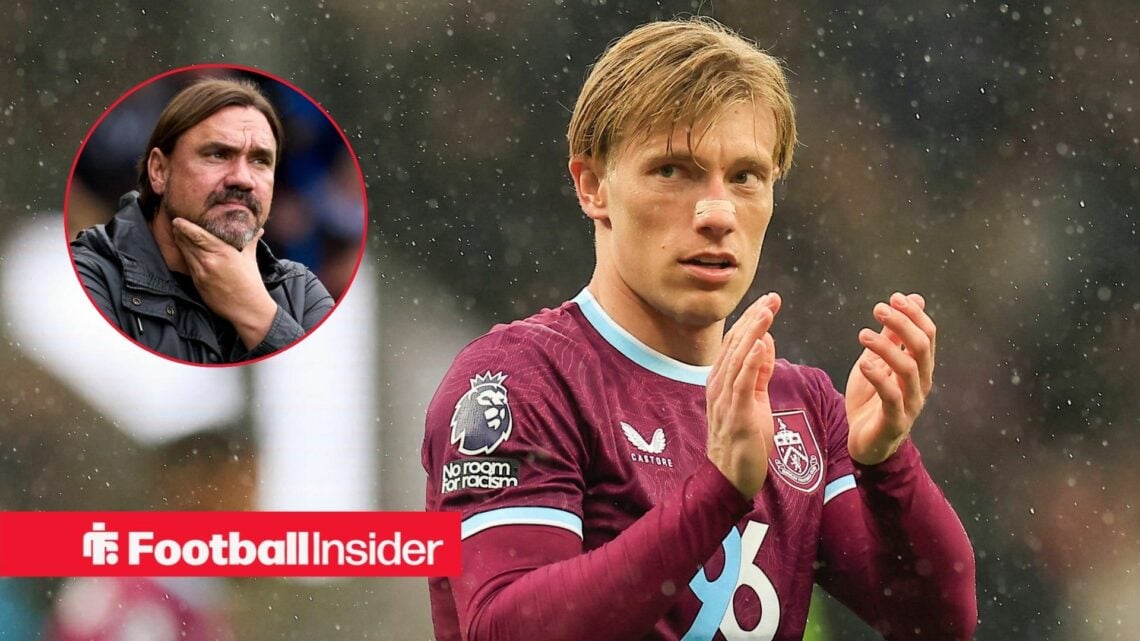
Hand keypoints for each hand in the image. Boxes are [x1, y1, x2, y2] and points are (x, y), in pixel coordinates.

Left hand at [171, 218, 277, 349]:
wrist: (247, 308)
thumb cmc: (251, 282)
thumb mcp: (250, 258)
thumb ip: (250, 241)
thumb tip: (259, 229)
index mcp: (224, 252)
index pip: (198, 235)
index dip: (185, 226)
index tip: (178, 220)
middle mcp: (209, 261)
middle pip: (187, 242)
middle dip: (180, 233)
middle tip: (175, 224)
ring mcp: (201, 273)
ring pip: (185, 253)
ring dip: (180, 243)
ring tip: (177, 234)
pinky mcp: (198, 283)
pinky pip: (188, 265)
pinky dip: (185, 256)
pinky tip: (184, 251)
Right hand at [706, 292, 781, 497]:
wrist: (733, 477)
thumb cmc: (745, 439)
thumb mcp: (755, 398)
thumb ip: (760, 371)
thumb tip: (764, 340)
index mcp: (722, 380)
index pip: (736, 343)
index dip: (752, 320)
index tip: (769, 301)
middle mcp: (719, 386)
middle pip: (736, 345)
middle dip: (754, 319)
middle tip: (772, 298)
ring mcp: (724, 400)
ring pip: (738, 359)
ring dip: (753, 333)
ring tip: (766, 312)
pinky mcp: (736, 415)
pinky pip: (742, 384)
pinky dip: (751, 362)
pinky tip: (760, 344)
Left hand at [845, 292, 936, 464]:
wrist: (863, 442)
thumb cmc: (872, 400)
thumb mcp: (878, 361)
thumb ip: (893, 335)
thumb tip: (912, 299)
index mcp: (920, 368)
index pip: (927, 336)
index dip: (914, 314)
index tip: (893, 298)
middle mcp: (921, 384)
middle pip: (921, 348)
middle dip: (902, 324)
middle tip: (879, 309)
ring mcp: (911, 404)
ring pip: (908, 369)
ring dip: (886, 347)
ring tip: (863, 334)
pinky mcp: (895, 421)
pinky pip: (892, 397)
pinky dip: (878, 377)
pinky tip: (864, 362)